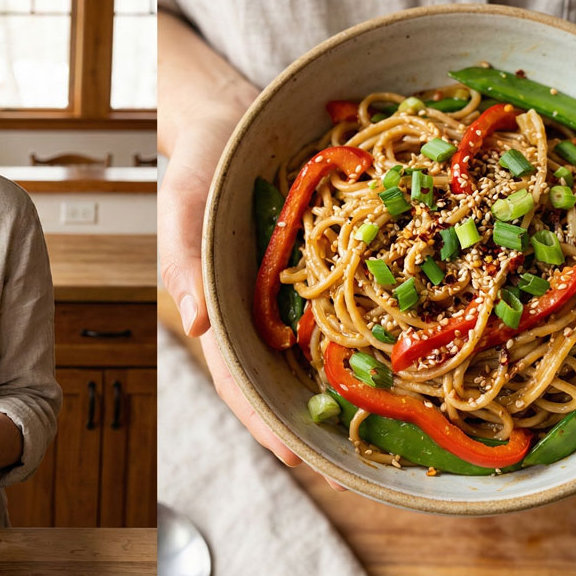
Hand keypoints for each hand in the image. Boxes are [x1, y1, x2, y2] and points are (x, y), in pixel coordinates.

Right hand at [159, 89, 347, 489]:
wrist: (231, 114)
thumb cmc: (198, 162)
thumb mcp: (179, 205)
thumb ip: (183, 263)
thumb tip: (192, 325)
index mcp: (219, 303)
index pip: (237, 376)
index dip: (263, 419)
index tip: (296, 457)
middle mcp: (257, 305)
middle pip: (280, 376)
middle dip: (310, 419)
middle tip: (353, 461)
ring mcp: (288, 287)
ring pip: (312, 347)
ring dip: (340, 385)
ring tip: (383, 424)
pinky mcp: (316, 262)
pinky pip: (342, 300)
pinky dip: (365, 327)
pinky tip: (396, 348)